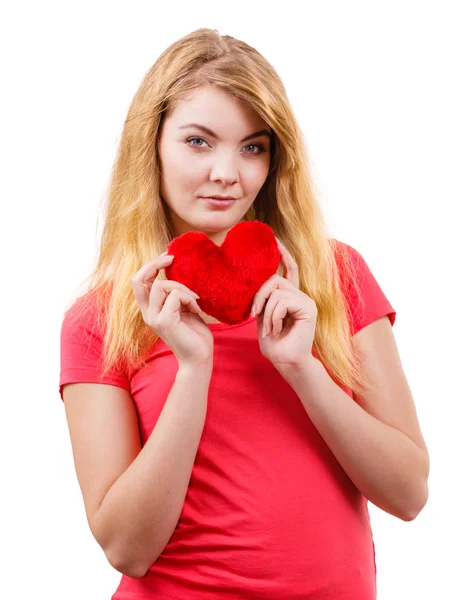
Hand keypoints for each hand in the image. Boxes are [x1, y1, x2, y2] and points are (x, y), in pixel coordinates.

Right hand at [132, 251, 213, 367]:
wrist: (199, 357)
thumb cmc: (194, 334)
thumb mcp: (184, 308)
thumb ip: (176, 294)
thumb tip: (178, 272)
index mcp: (150, 309)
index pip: (139, 281)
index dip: (150, 265)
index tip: (168, 256)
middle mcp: (148, 313)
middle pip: (138, 279)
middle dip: (155, 264)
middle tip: (172, 259)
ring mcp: (153, 318)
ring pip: (161, 285)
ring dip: (182, 287)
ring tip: (194, 300)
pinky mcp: (164, 321)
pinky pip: (174, 296)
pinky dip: (188, 298)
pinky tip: (196, 309)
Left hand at [251, 238, 316, 373]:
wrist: (286, 362)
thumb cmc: (274, 344)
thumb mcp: (263, 316)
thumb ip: (262, 298)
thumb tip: (253, 282)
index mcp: (290, 296)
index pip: (288, 268)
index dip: (282, 253)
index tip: (274, 238)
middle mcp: (300, 295)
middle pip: (274, 280)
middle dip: (258, 296)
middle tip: (253, 314)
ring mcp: (306, 300)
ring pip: (276, 291)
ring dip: (266, 312)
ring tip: (270, 329)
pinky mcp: (308, 307)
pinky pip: (282, 301)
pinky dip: (274, 316)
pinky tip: (277, 329)